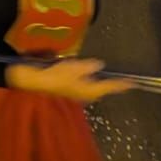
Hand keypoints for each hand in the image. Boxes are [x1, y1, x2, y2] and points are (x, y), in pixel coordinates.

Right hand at [7, 57, 133, 102]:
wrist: (27, 85)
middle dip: (103, 80)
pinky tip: (69, 67)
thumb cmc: (53, 77)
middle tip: (111, 74)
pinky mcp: (61, 90)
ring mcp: (71, 94)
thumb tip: (100, 65)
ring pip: (85, 84)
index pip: (109, 86)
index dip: (121, 84)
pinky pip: (73, 82)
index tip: (133, 83)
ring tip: (89, 67)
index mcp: (89, 90)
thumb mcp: (72, 68)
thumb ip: (88, 67)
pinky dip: (74, 75)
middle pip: (97, 87)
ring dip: (87, 76)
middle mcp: (83, 94)